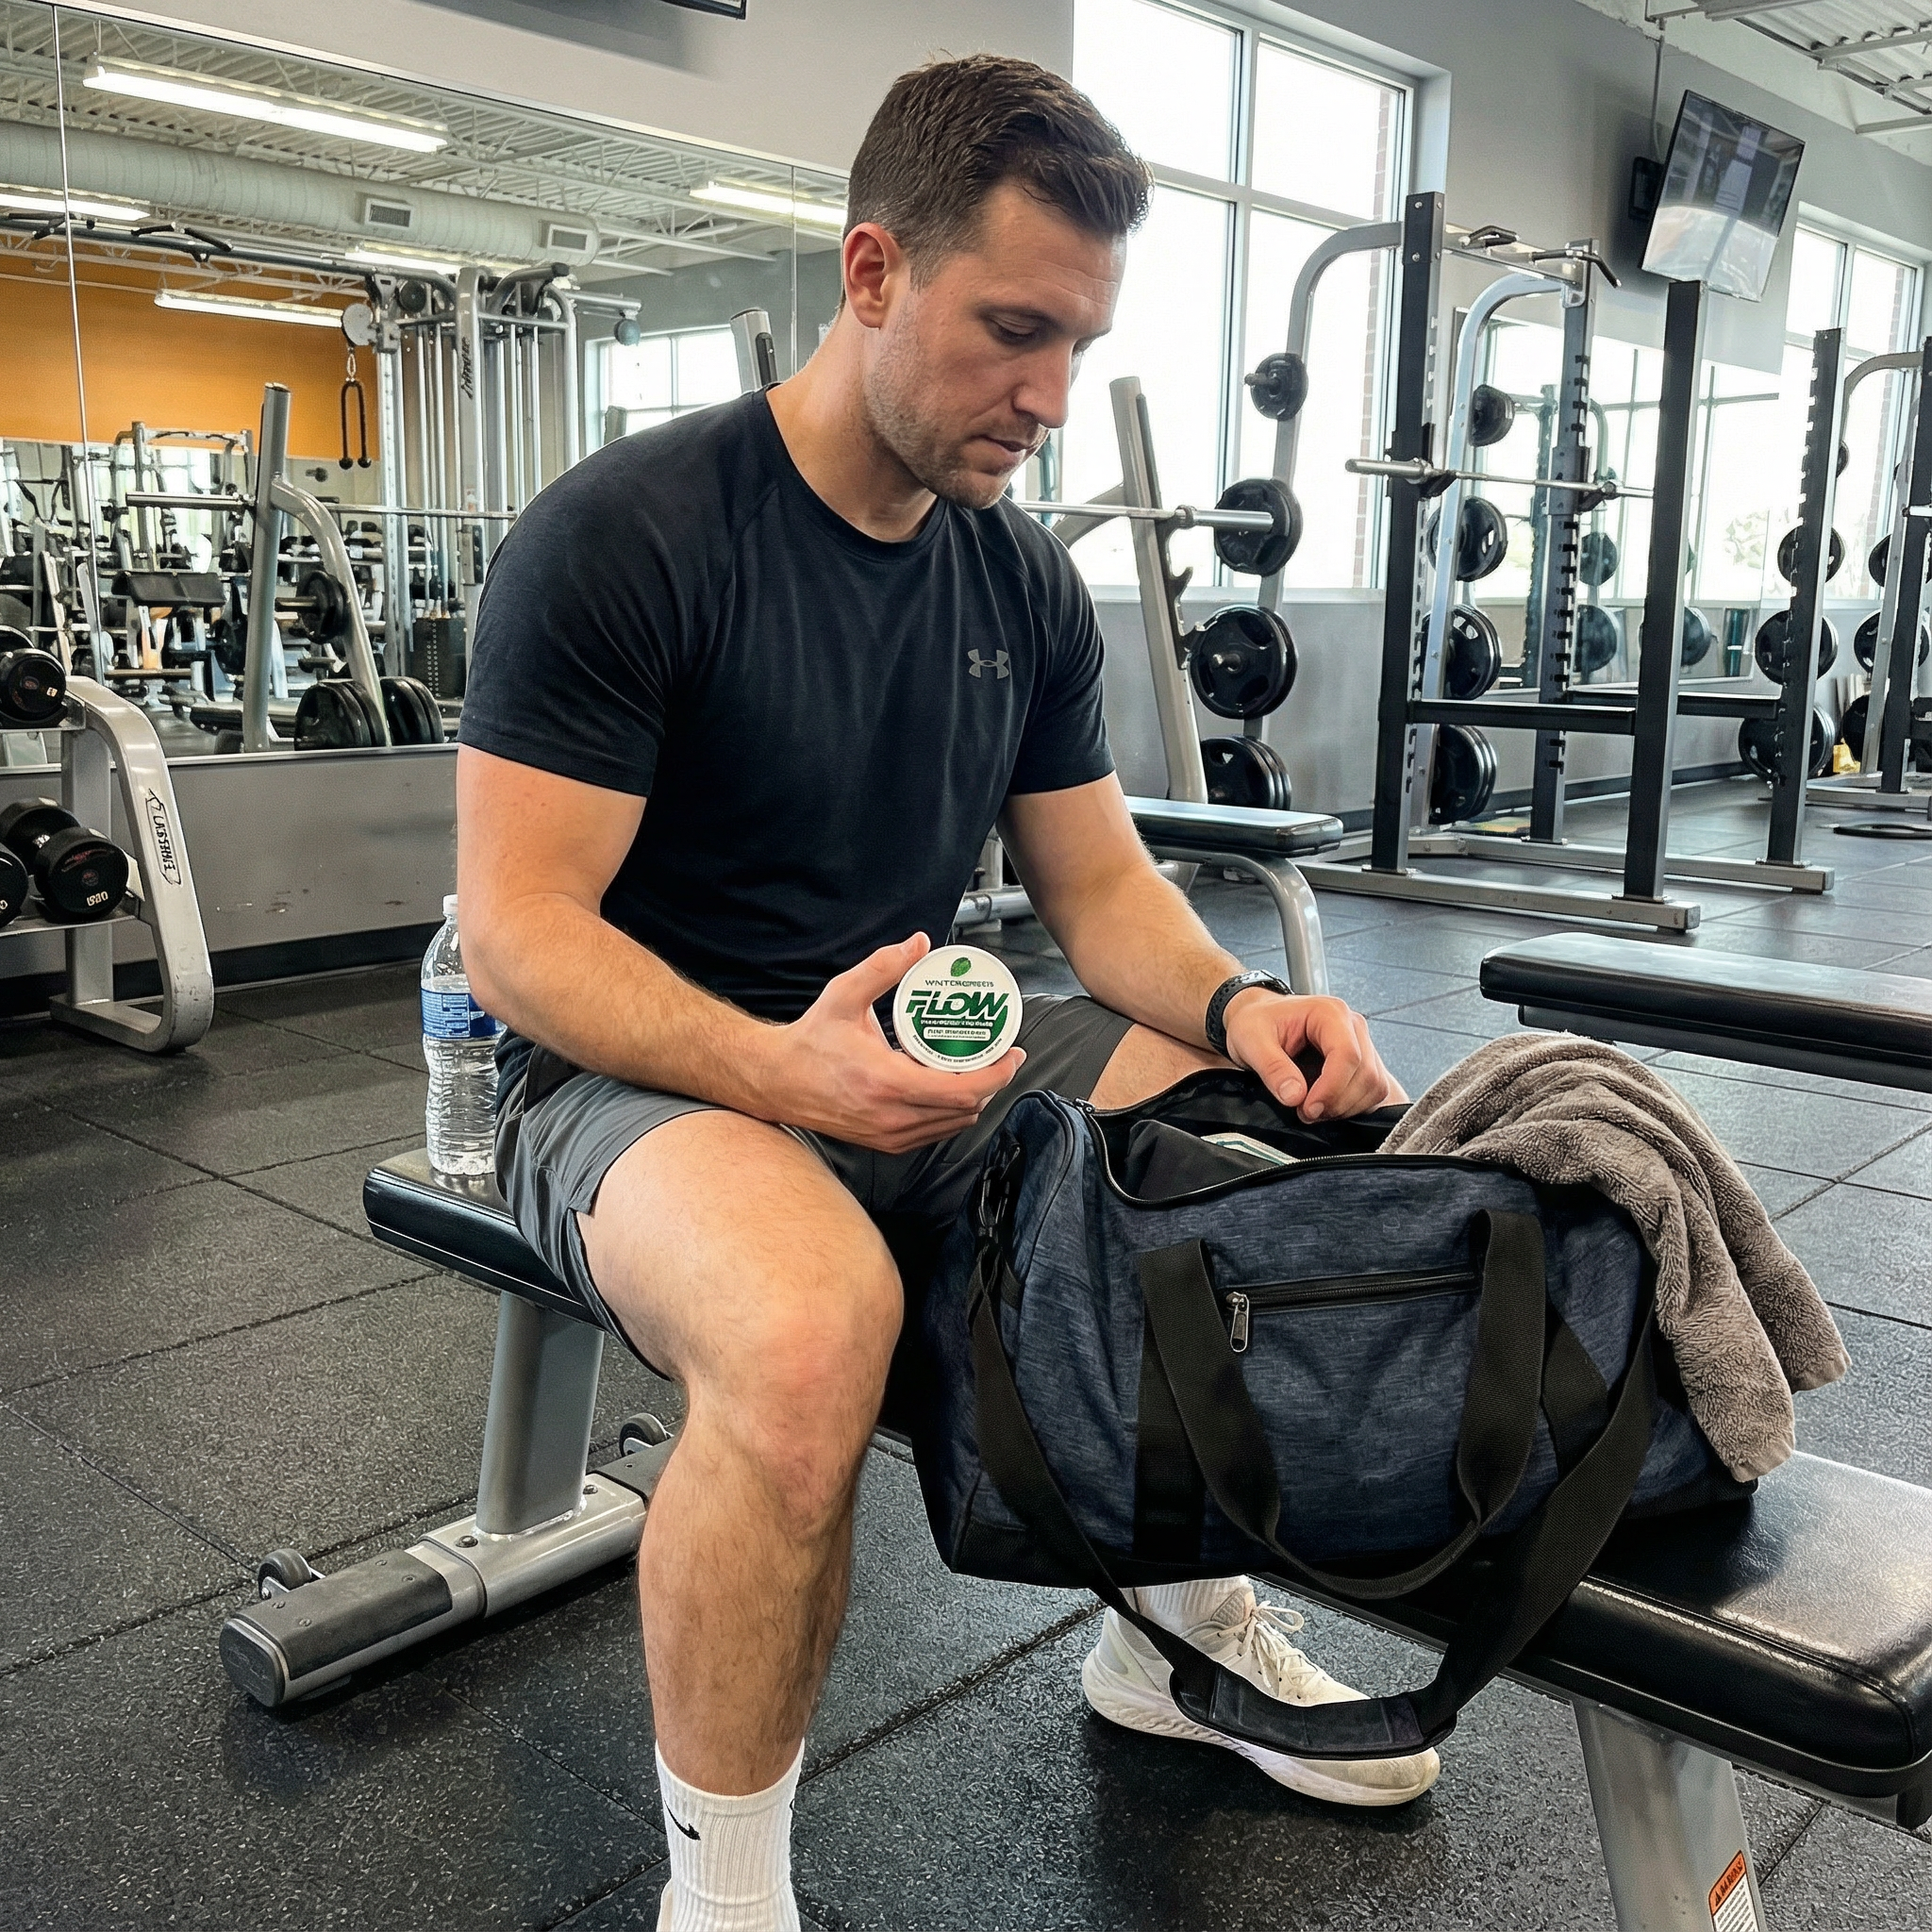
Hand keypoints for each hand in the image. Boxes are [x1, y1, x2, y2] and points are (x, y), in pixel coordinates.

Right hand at [765, 933, 1024, 1153]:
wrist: (777, 1082)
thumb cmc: (809, 1042)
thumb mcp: (844, 995)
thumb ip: (883, 967)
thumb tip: (919, 943)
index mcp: (887, 1082)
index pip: (963, 1090)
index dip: (998, 1074)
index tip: (1012, 1052)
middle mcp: (892, 1116)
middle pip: (967, 1110)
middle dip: (992, 1082)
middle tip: (1000, 1054)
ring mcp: (890, 1135)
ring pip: (954, 1124)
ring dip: (974, 1099)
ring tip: (977, 1067)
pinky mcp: (886, 1143)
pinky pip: (935, 1132)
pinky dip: (952, 1113)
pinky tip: (948, 1086)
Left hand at [1222, 989, 1404, 1121]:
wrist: (1258, 1018)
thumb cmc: (1255, 1021)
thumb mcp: (1251, 1040)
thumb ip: (1273, 1068)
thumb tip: (1295, 1096)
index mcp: (1328, 1013)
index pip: (1347, 1055)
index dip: (1331, 1089)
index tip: (1309, 1109)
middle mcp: (1351, 1025)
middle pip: (1366, 1074)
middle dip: (1337, 1102)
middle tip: (1305, 1113)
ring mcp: (1360, 1043)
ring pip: (1374, 1085)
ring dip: (1346, 1107)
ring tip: (1313, 1110)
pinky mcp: (1361, 1062)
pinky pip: (1372, 1091)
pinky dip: (1352, 1106)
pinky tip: (1326, 1106)